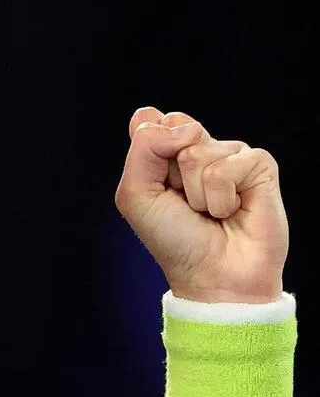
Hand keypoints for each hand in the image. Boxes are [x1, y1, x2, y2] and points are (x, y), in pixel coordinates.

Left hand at [113, 107, 288, 302]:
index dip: (149, 151)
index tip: (157, 185)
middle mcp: (200, 148)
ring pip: (198, 152)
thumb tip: (187, 127)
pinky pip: (227, 167)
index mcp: (166, 152)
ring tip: (209, 213)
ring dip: (196, 193)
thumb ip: (143, 149)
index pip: (150, 121)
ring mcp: (231, 155)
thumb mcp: (136, 195)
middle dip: (170, 173)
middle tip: (184, 202)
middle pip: (176, 127)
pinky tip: (232, 211)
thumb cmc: (173, 239)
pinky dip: (221, 198)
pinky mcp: (260, 165)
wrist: (212, 275)